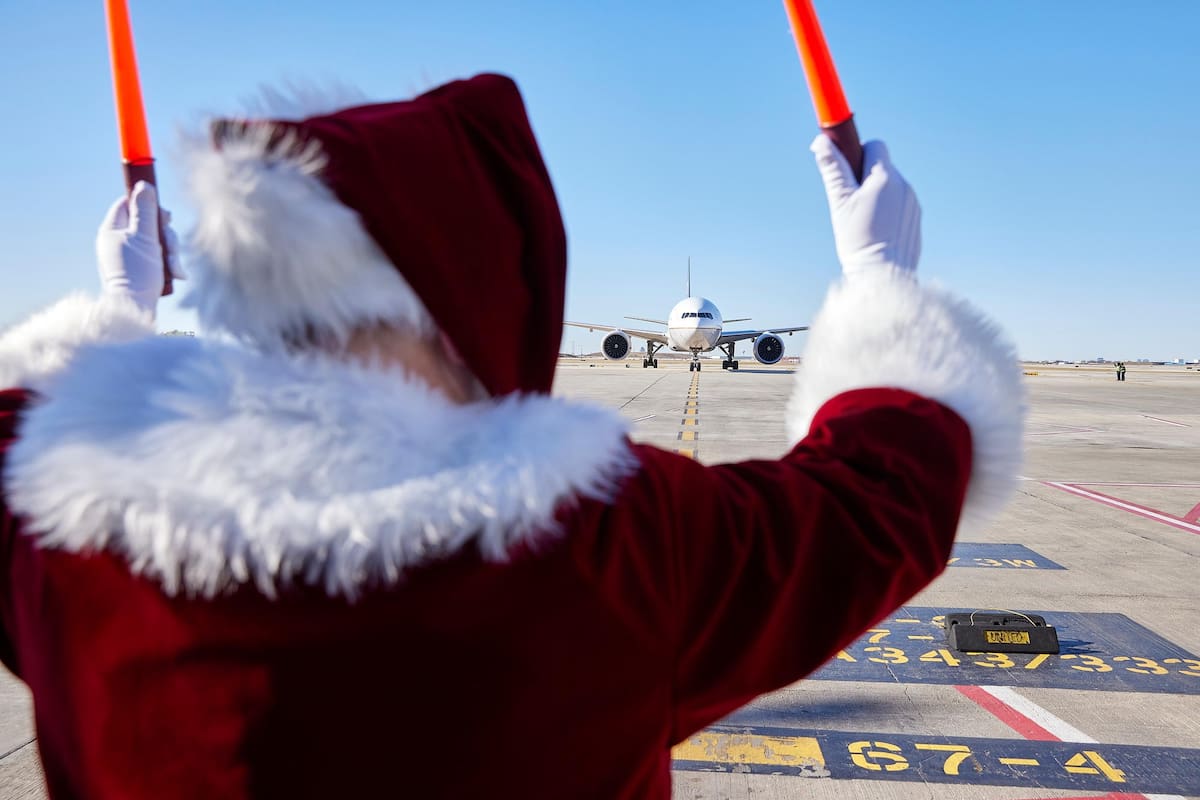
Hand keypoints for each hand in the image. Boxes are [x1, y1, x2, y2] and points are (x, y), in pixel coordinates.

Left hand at [96, 181, 184, 314]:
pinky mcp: (140, 271)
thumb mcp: (145, 236)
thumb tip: (144, 183)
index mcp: (112, 229)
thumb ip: (146, 209)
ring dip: (171, 252)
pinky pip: (158, 258)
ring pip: (157, 242)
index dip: (148, 204)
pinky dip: (168, 264)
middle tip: (170, 243)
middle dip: (166, 234)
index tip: (163, 214)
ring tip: (174, 268)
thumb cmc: (138, 273)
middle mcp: (117, 241)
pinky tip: (176, 275)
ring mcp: (129, 256)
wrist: (135, 309)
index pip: (128, 203)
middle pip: (147, 223)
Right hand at [811, 134, 920, 276]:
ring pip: (890, 187)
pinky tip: (876, 231)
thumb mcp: (840, 202)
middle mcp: (903, 186)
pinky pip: (899, 205)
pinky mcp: (915, 220)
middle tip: (850, 200)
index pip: (875, 145)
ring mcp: (912, 203)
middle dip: (865, 176)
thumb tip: (821, 141)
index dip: (857, 153)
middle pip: (882, 167)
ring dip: (876, 195)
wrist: (883, 276)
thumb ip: (833, 169)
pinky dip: (886, 211)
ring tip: (863, 221)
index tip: (846, 169)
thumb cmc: (858, 240)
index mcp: (885, 177)